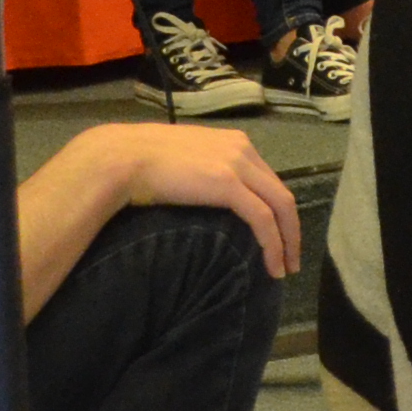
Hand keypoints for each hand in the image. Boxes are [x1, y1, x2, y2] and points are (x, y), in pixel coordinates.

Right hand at [96, 122, 300, 275]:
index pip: (267, 179)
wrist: (121, 157)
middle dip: (290, 229)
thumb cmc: (140, 161)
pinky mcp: (229, 185)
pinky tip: (273, 266)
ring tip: (285, 268)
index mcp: (233, 142)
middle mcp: (242, 149)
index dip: (277, 210)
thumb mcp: (184, 161)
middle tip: (291, 258)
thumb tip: (207, 194)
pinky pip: (263, 219)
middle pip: (281, 193)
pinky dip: (273, 244)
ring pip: (280, 207)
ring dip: (287, 241)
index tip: (279, 234)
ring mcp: (237, 165)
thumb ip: (205, 171)